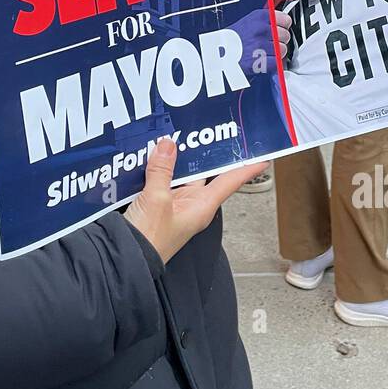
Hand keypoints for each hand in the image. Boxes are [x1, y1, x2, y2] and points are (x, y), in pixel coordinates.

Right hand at [125, 138, 265, 263]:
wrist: (125, 259)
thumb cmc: (149, 242)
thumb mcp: (156, 199)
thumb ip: (162, 170)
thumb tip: (168, 146)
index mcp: (201, 206)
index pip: (230, 182)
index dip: (246, 168)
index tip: (262, 157)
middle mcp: (191, 205)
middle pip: (203, 173)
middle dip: (203, 153)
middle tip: (207, 129)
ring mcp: (173, 205)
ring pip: (180, 174)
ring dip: (175, 158)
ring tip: (172, 136)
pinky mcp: (156, 204)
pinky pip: (161, 180)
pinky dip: (158, 167)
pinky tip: (151, 155)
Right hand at [232, 7, 290, 71]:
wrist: (217, 53)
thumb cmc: (231, 39)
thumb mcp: (248, 21)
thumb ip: (266, 21)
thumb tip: (281, 22)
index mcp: (259, 17)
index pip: (286, 20)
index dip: (284, 27)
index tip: (279, 29)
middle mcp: (261, 29)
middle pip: (286, 35)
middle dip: (280, 41)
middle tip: (270, 43)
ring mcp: (261, 45)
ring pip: (283, 50)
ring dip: (277, 53)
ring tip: (265, 52)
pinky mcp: (260, 61)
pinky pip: (277, 63)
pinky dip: (273, 64)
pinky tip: (264, 61)